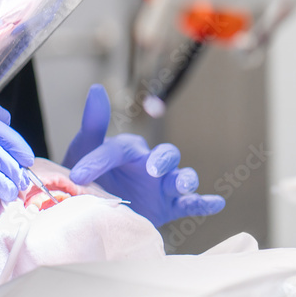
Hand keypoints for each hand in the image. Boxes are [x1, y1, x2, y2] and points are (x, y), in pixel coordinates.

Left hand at [64, 85, 224, 227]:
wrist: (97, 207)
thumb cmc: (91, 174)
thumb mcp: (85, 149)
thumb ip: (93, 123)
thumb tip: (96, 88)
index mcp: (129, 151)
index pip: (118, 150)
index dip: (99, 160)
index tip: (78, 174)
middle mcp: (151, 164)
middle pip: (167, 155)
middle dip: (163, 160)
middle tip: (152, 169)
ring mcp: (163, 186)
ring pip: (182, 177)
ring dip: (185, 180)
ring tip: (182, 185)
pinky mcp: (170, 206)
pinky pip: (191, 204)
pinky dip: (204, 203)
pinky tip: (217, 202)